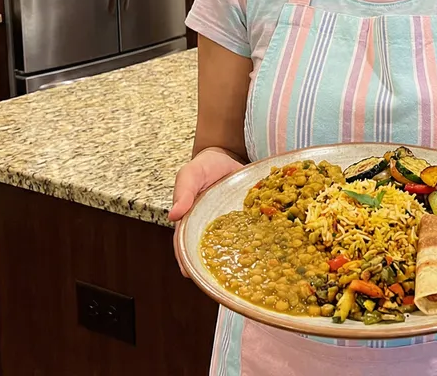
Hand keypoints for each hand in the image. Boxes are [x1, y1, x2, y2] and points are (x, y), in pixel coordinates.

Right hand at [169, 147, 243, 276]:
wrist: (226, 156)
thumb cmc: (203, 166)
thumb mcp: (189, 174)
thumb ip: (183, 193)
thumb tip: (173, 215)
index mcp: (191, 220)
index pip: (185, 244)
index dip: (187, 259)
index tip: (190, 274)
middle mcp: (210, 226)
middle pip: (209, 250)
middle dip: (212, 265)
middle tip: (218, 280)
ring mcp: (228, 224)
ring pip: (231, 245)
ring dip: (235, 257)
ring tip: (243, 272)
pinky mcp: (245, 218)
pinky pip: (250, 230)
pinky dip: (255, 240)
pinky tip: (263, 249)